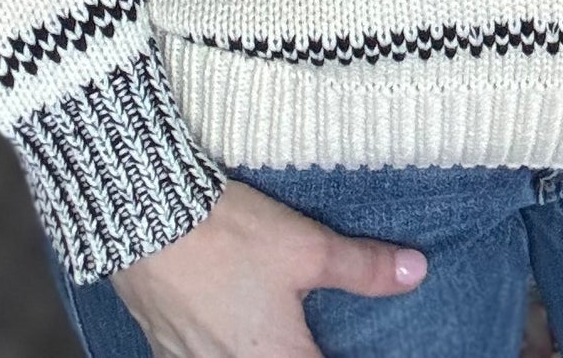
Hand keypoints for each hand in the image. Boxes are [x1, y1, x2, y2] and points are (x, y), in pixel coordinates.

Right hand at [112, 177, 426, 356]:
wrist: (145, 217)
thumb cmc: (227, 235)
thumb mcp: (306, 247)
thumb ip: (363, 268)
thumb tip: (416, 272)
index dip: (348, 357)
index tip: (359, 346)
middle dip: (301, 351)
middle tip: (308, 332)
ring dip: (261, 348)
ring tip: (271, 325)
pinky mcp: (167, 350)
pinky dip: (225, 348)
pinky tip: (228, 324)